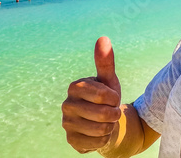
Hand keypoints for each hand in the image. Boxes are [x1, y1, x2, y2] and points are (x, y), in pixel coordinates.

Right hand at [62, 36, 121, 152]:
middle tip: (110, 111)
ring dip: (110, 126)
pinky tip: (99, 133)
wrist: (103, 121)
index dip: (114, 98)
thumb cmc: (106, 97)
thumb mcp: (108, 79)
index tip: (112, 98)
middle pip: (104, 114)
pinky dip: (104, 139)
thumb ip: (105, 61)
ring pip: (101, 129)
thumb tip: (103, 38)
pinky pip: (97, 143)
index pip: (104, 95)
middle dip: (114, 114)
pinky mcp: (71, 141)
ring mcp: (67, 124)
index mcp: (75, 87)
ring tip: (105, 121)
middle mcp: (67, 104)